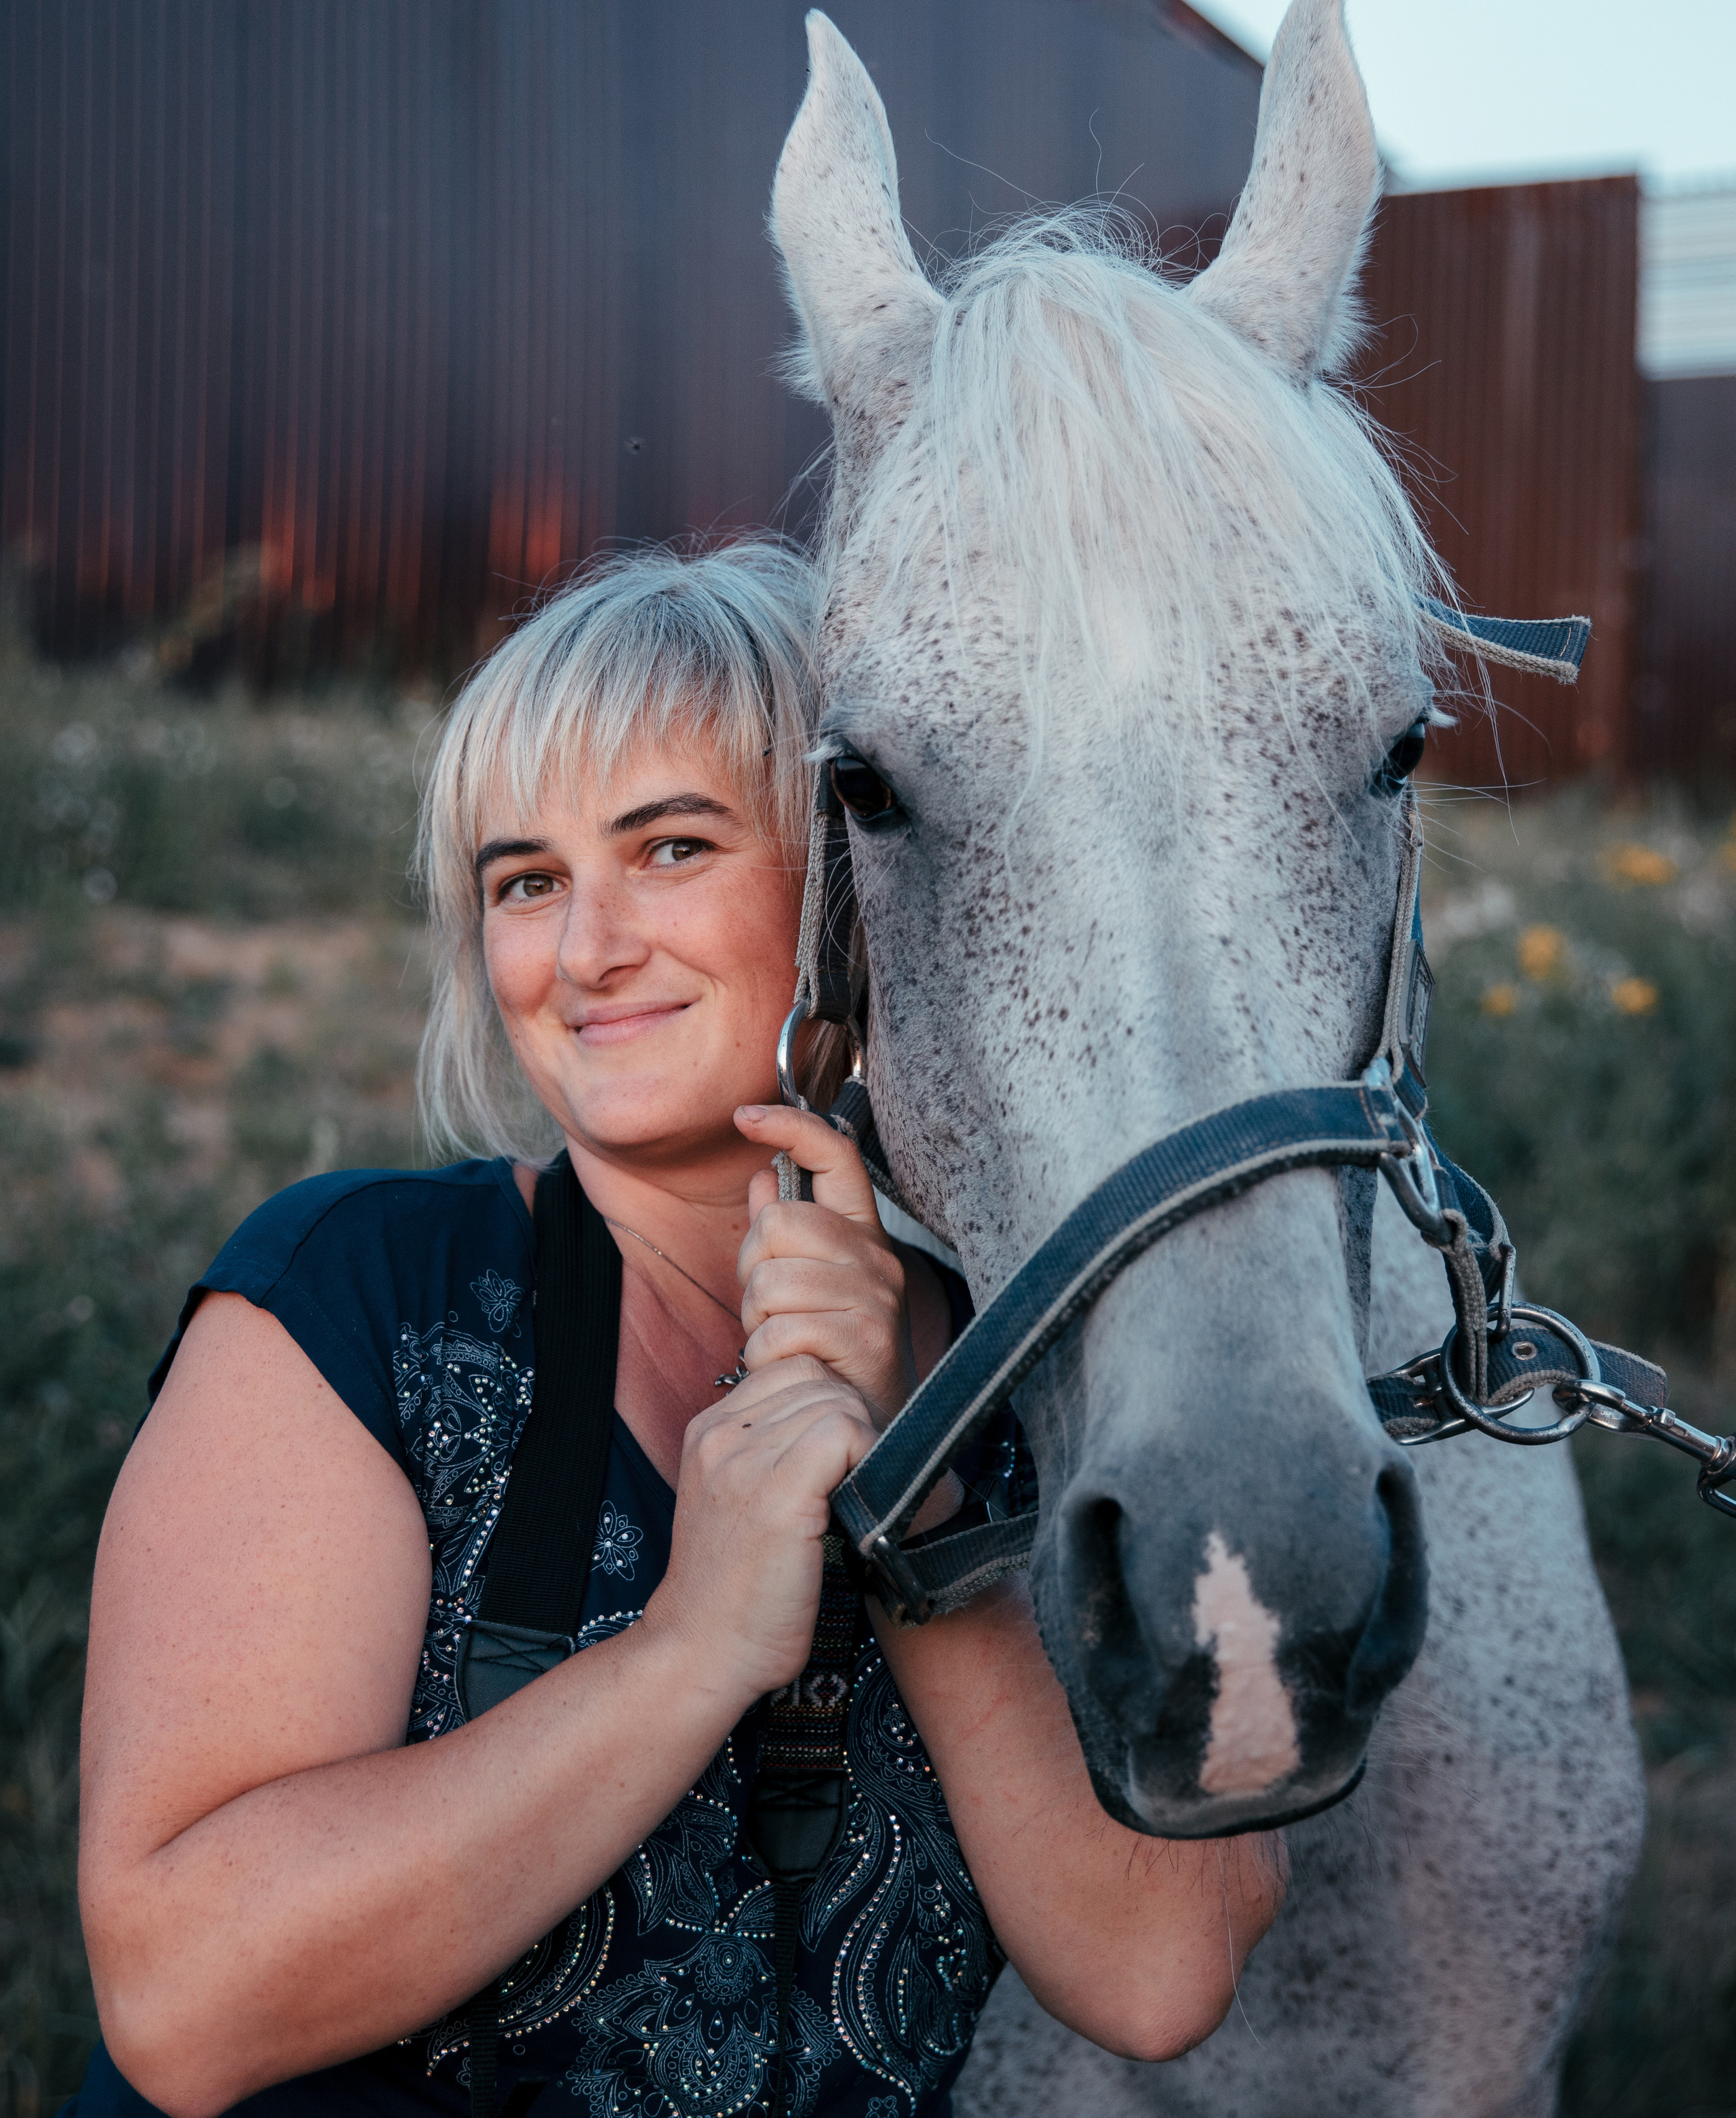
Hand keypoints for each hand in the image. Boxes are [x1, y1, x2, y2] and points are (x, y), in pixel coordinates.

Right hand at [651, 1355, 878, 1702]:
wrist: (701, 1651)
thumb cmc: (732, 1588)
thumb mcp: (734, 1499)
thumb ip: (767, 1450)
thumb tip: (837, 1421)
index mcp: (709, 1429)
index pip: (793, 1369)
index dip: (830, 1404)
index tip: (836, 1455)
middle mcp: (720, 1434)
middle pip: (820, 1379)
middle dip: (851, 1421)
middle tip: (853, 1477)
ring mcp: (744, 1460)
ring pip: (837, 1401)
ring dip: (862, 1442)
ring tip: (852, 1492)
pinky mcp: (777, 1494)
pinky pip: (845, 1432)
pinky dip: (867, 1458)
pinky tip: (855, 1500)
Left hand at [732, 1104, 915, 1425]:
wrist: (875, 1434)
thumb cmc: (836, 1359)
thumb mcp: (810, 1287)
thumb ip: (787, 1233)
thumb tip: (761, 1178)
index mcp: (861, 1236)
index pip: (835, 1156)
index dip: (790, 1127)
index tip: (745, 1116)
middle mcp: (875, 1259)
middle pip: (778, 1225)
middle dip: (751, 1271)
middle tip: (769, 1311)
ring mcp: (874, 1298)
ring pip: (770, 1282)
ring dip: (758, 1322)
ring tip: (783, 1344)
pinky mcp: (864, 1339)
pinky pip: (778, 1331)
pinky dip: (766, 1358)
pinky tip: (790, 1369)